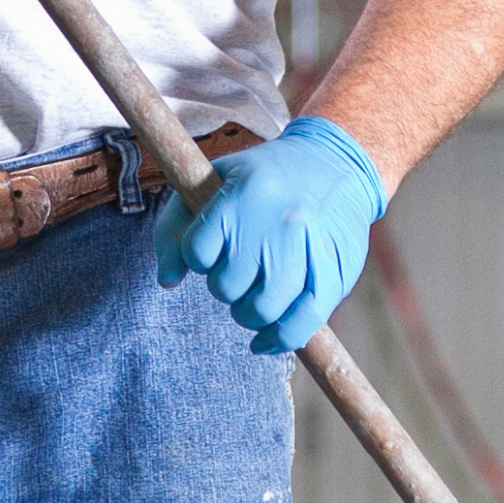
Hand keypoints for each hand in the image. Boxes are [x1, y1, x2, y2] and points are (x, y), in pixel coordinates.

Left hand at [153, 114, 387, 355]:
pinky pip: (303, 323)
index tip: (212, 247)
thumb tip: (167, 282)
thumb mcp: (211, 182)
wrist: (335, 161)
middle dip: (224, 285)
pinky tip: (266, 340)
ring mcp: (312, 249)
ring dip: (248, 312)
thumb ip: (176, 228)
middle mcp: (280, 222)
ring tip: (254, 295)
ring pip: (262, 310)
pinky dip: (280, 339)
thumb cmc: (262, 178)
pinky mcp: (336, 273)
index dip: (198, 257)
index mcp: (246, 193)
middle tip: (238, 269)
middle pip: (227, 287)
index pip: (198, 253)